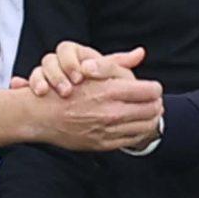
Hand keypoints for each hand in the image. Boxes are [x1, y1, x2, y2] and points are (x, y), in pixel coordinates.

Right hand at [0, 49, 160, 151]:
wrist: (42, 115)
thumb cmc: (67, 87)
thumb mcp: (91, 68)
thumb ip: (116, 62)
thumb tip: (140, 53)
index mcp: (111, 91)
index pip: (150, 91)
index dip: (155, 89)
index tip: (153, 88)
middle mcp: (111, 112)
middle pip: (152, 110)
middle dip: (156, 104)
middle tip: (156, 101)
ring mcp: (108, 130)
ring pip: (145, 127)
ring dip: (151, 119)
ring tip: (150, 113)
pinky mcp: (104, 144)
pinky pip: (131, 140)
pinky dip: (139, 132)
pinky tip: (137, 125)